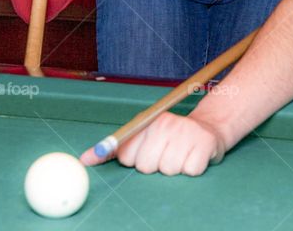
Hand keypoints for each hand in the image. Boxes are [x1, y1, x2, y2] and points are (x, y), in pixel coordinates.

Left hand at [80, 112, 225, 176]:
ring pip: (167, 171)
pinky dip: (192, 169)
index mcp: (147, 121)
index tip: (144, 154)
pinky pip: (189, 171)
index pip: (127, 155)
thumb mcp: (143, 136)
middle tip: (166, 154)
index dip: (135, 160)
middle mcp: (165, 123)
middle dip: (154, 166)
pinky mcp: (204, 143)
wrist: (208, 127)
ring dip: (174, 169)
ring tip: (181, 155)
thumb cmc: (171, 137)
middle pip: (145, 166)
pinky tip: (193, 157)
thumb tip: (84, 160)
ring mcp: (186, 132)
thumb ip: (114, 148)